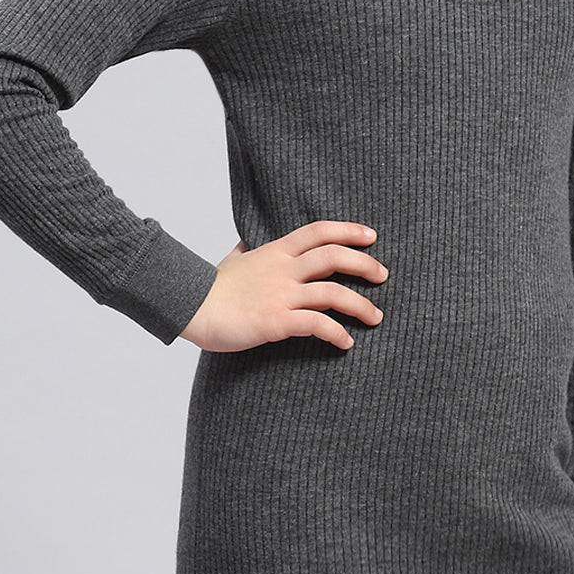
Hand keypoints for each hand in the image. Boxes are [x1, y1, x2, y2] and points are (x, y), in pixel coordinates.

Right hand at [182, 221, 387, 353]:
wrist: (190, 306)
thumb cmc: (210, 287)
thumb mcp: (231, 260)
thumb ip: (245, 250)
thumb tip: (247, 242)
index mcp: (275, 251)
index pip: (319, 231)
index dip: (348, 230)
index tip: (371, 236)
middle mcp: (283, 269)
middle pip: (334, 256)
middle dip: (364, 264)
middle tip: (382, 274)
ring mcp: (281, 295)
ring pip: (333, 293)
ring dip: (361, 305)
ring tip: (376, 316)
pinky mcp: (277, 321)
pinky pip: (317, 325)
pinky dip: (337, 334)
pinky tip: (346, 343)